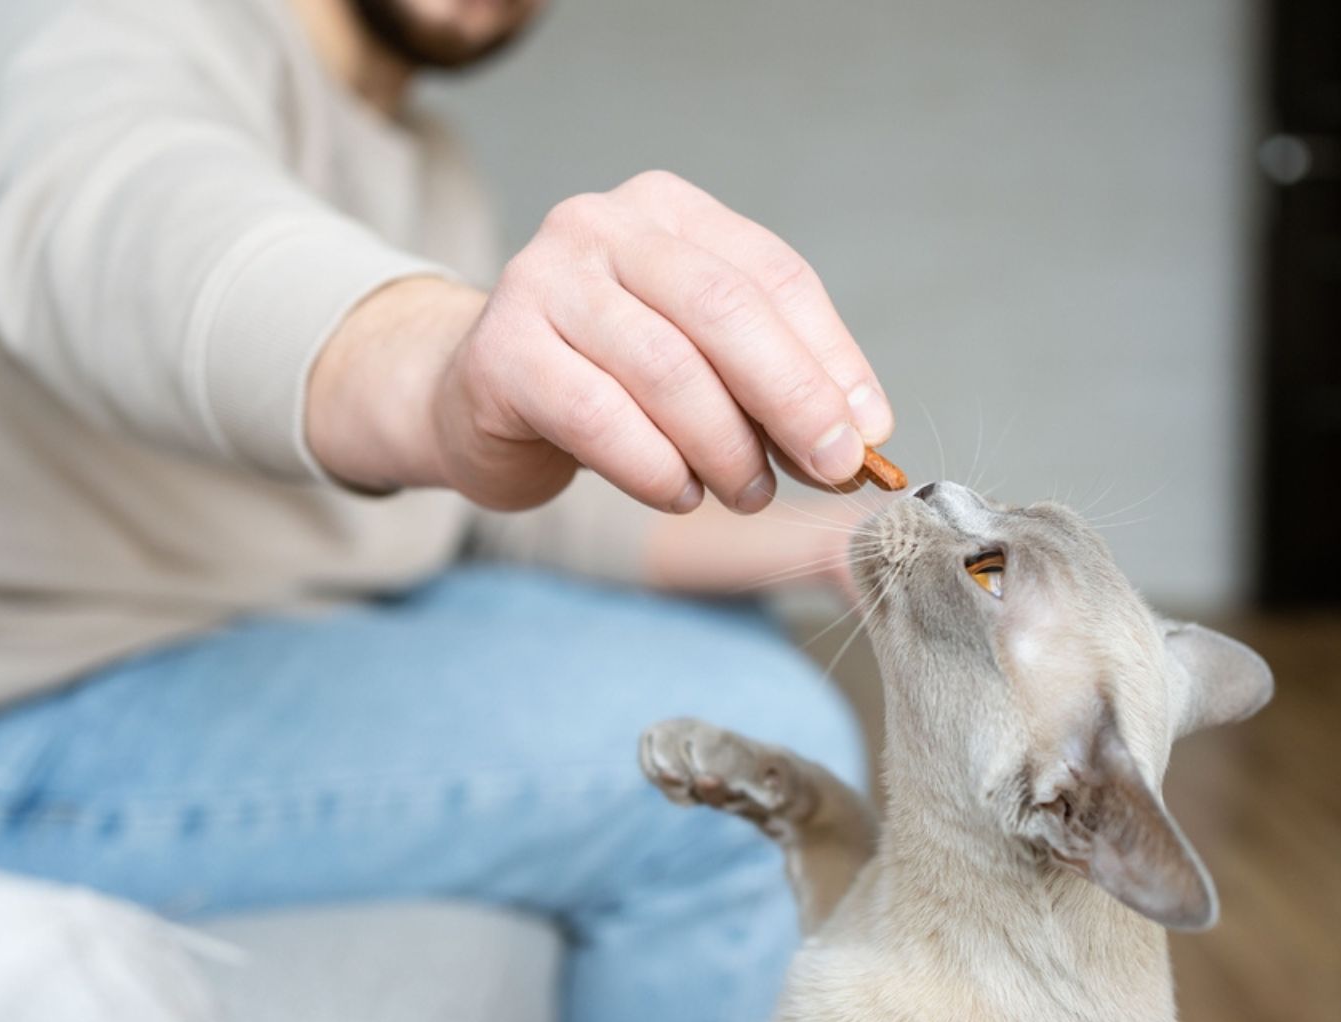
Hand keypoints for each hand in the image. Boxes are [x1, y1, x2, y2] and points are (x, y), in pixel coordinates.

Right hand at [311, 171, 893, 512]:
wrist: (472, 397)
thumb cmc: (606, 379)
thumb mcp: (700, 358)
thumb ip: (774, 379)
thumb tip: (860, 432)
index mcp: (667, 211)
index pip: (773, 275)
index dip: (831, 358)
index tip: (867, 430)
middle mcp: (601, 226)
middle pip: (726, 310)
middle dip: (793, 400)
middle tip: (831, 469)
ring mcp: (542, 280)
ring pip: (667, 370)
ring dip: (726, 449)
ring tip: (746, 492)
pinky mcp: (502, 351)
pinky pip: (601, 419)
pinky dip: (657, 469)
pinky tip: (678, 493)